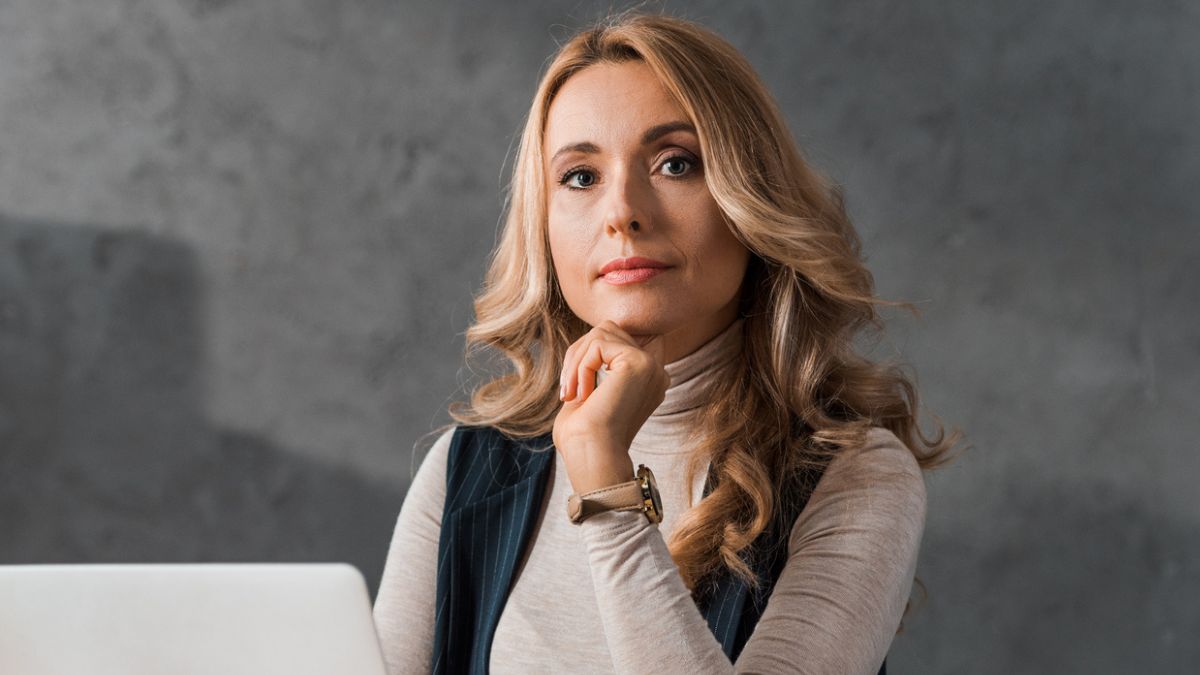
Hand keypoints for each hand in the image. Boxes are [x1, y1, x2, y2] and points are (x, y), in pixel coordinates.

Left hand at [553, 320, 669, 494]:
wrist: (592, 457)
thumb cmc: (584, 437)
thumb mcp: (588, 394)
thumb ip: (593, 366)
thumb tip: (586, 342)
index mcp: (647, 380)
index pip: (615, 341)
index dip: (587, 356)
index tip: (573, 389)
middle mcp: (655, 371)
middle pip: (608, 330)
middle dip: (578, 353)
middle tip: (566, 390)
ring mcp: (650, 366)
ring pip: (601, 332)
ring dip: (576, 360)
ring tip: (570, 393)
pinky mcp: (638, 363)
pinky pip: (598, 343)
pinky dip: (580, 366)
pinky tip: (580, 394)